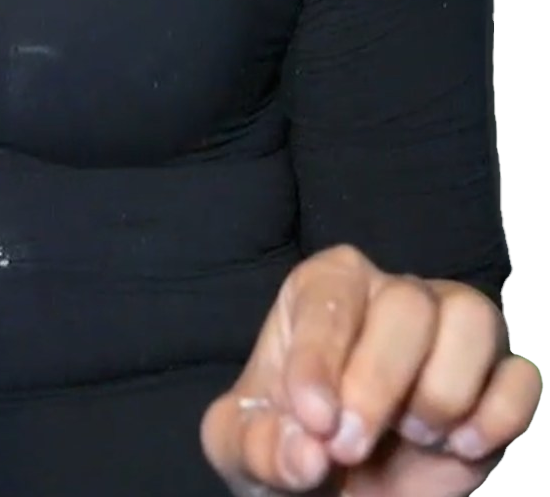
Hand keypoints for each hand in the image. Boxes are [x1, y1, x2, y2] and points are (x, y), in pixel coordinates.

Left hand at [200, 244, 542, 495]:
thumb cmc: (292, 440)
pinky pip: (521, 375)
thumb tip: (306, 453)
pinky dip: (498, 415)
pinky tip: (460, 447)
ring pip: (473, 317)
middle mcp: (391, 294)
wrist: (339, 483)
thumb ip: (259, 444)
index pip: (330, 298)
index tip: (314, 422)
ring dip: (444, 388)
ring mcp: (450, 331)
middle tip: (350, 446)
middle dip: (379, 383)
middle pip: (407, 303)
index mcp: (323, 289)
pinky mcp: (497, 379)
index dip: (321, 360)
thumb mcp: (245, 445)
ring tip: (414, 433)